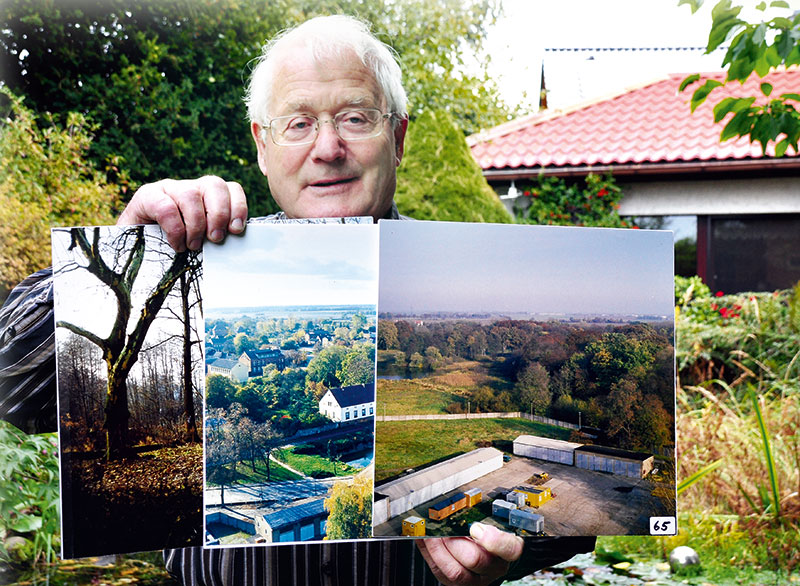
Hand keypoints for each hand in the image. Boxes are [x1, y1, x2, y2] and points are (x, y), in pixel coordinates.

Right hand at [117, 176, 247, 251]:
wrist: (133, 250)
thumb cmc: (172, 247)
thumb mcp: (199, 241)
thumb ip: (216, 236)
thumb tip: (236, 242)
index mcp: (206, 196)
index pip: (230, 188)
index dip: (237, 207)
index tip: (236, 230)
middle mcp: (189, 187)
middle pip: (214, 185)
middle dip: (219, 214)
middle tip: (215, 239)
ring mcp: (167, 189)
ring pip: (191, 194)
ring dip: (196, 224)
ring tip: (193, 245)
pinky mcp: (146, 196)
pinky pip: (166, 207)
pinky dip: (175, 229)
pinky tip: (176, 244)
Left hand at [416, 523, 523, 585]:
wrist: (492, 554)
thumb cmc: (493, 533)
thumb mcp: (497, 519)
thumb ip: (486, 514)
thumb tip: (466, 507)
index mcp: (509, 549)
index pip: (509, 549)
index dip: (492, 540)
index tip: (476, 527)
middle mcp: (495, 568)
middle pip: (475, 560)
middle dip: (453, 540)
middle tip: (443, 526)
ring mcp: (477, 579)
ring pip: (454, 571)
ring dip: (437, 548)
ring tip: (429, 533)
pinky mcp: (459, 584)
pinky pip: (440, 572)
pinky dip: (428, 553)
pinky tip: (424, 539)